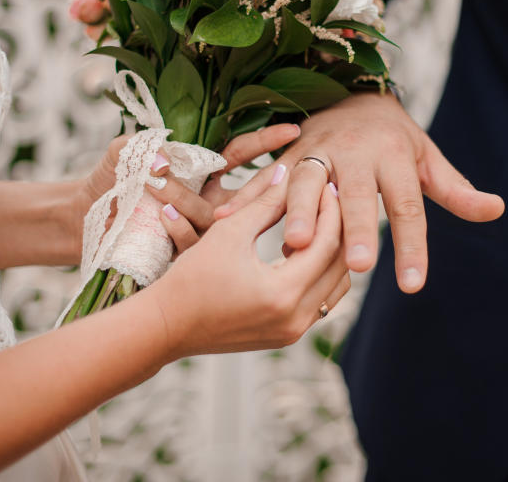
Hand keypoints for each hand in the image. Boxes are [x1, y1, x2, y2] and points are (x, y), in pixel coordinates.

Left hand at [75, 123, 301, 252]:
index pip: (242, 153)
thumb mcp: (124, 152)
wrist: (79, 220)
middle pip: (245, 192)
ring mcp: (198, 230)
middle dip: (258, 183)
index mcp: (205, 173)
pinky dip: (177, 228)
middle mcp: (209, 202)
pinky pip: (190, 244)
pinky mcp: (181, 255)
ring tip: (158, 181)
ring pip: (212, 218)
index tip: (294, 131)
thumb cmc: (107, 182)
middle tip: (268, 173)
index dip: (267, 141)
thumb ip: (144, 142)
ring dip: (186, 198)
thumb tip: (169, 147)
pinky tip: (161, 214)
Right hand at [150, 164, 349, 356]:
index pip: (326, 243)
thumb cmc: (191, 278)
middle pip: (338, 265)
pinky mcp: (287, 336)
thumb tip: (287, 172)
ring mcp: (293, 332)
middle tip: (333, 198)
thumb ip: (265, 203)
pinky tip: (308, 249)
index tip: (328, 184)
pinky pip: (320, 301)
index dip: (330, 210)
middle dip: (339, 228)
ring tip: (324, 221)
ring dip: (334, 253)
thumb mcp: (229, 232)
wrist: (168, 326)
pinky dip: (321, 274)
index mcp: (282, 293)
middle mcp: (295, 318)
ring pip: (335, 286)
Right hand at [214, 93, 504, 293]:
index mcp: (394, 157)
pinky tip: (225, 219)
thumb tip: (498, 209)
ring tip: (292, 244)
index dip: (411, 245)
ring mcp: (319, 150)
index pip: (408, 206)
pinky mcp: (289, 151)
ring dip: (298, 212)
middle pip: (356, 194)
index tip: (412, 285)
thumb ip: (455, 189)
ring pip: (307, 181)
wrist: (354, 92)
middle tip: (356, 266)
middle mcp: (355, 152)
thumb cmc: (395, 138)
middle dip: (354, 229)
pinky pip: (266, 175)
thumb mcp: (427, 158)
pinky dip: (247, 197)